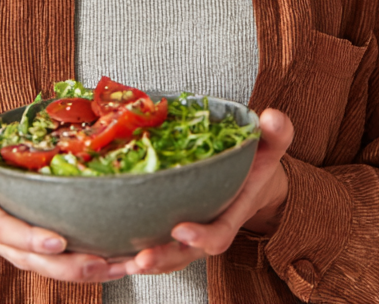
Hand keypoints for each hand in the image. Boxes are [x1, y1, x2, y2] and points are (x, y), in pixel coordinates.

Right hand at [0, 119, 127, 284]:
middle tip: (99, 262)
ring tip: (120, 267)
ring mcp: (14, 247)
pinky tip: (119, 264)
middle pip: (31, 258)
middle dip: (65, 264)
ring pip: (49, 267)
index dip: (26, 237)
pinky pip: (59, 264)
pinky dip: (89, 267)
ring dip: (85, 271)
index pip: (0, 227)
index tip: (56, 240)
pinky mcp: (32, 250)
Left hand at [122, 108, 293, 276]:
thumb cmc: (256, 161)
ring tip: (116, 261)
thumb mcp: (269, 146)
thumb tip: (274, 117)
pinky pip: (146, 241)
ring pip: (162, 255)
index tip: (182, 228)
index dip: (202, 237)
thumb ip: (276, 135)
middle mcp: (205, 229)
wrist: (249, 177)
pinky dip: (126, 250)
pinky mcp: (166, 226)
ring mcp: (185, 232)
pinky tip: (102, 249)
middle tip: (140, 258)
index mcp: (229, 213)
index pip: (218, 235)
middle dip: (162, 258)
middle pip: (183, 254)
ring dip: (139, 261)